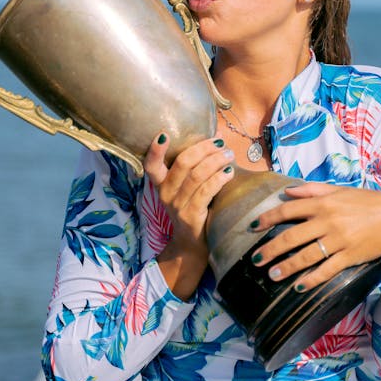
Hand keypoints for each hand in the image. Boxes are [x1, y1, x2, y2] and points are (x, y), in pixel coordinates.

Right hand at [143, 133, 234, 298]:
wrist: (191, 246)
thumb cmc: (194, 209)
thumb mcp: (186, 190)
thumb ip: (194, 168)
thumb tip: (216, 140)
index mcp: (161, 185)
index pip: (150, 165)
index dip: (154, 150)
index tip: (163, 134)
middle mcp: (166, 194)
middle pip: (183, 163)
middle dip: (204, 148)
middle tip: (220, 143)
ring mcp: (177, 206)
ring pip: (197, 175)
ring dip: (216, 161)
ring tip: (229, 155)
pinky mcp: (191, 216)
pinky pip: (206, 191)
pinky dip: (219, 178)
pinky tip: (229, 172)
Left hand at [248, 182, 380, 291]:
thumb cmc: (367, 203)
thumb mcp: (339, 190)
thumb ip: (312, 189)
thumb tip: (286, 192)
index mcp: (323, 203)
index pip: (288, 210)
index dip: (268, 218)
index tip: (253, 227)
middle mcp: (328, 220)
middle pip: (291, 236)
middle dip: (271, 249)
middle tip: (255, 259)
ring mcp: (339, 240)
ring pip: (306, 255)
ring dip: (286, 267)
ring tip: (272, 275)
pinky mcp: (350, 256)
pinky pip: (326, 270)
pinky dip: (311, 279)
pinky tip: (298, 286)